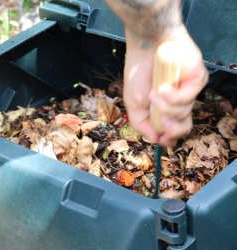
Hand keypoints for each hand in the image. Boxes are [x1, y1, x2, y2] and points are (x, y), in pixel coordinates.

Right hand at [123, 26, 207, 145]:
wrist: (145, 46)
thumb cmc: (138, 72)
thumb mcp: (133, 103)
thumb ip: (140, 123)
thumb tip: (155, 140)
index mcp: (165, 108)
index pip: (174, 129)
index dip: (170, 138)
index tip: (163, 140)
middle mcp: (179, 101)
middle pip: (184, 126)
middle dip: (172, 129)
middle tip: (163, 123)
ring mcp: (189, 90)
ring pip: (183, 112)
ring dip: (166, 106)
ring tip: (154, 93)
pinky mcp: (198, 79)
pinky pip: (188, 98)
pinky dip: (173, 96)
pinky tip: (162, 88)